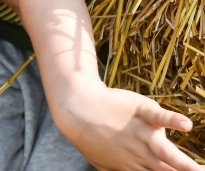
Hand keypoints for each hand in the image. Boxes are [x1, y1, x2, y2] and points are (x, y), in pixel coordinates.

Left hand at [55, 78, 200, 170]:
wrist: (76, 106)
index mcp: (134, 168)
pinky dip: (172, 120)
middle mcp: (141, 155)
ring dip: (184, 164)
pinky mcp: (141, 111)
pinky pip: (159, 116)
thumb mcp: (103, 162)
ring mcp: (141, 133)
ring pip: (166, 152)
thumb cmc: (89, 133)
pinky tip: (185, 124)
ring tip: (199, 170)